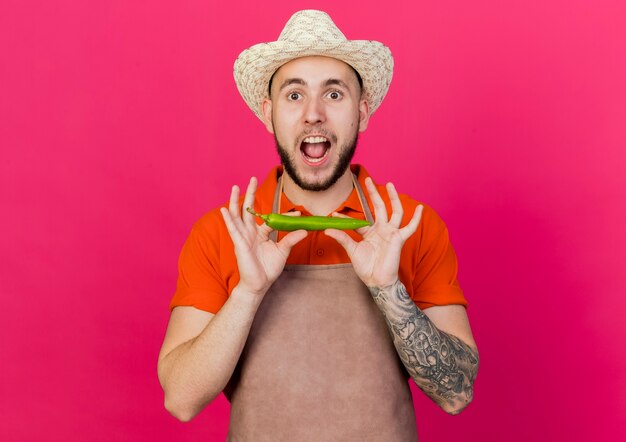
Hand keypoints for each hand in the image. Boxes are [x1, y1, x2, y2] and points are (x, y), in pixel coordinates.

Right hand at [220, 177, 307, 296]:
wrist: (259, 284)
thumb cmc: (268, 269)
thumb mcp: (283, 252)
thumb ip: (291, 239)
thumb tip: (304, 230)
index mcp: (261, 234)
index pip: (270, 219)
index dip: (284, 216)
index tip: (297, 214)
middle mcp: (251, 233)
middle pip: (249, 209)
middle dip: (250, 194)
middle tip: (252, 178)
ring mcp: (243, 237)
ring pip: (238, 215)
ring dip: (236, 200)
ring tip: (236, 186)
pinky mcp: (239, 243)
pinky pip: (232, 229)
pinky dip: (228, 219)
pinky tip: (224, 209)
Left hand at [325, 177, 422, 288]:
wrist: (377, 281)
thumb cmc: (366, 268)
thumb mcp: (351, 251)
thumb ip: (342, 238)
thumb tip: (327, 229)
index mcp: (370, 233)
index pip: (359, 220)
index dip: (346, 217)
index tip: (334, 213)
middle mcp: (381, 230)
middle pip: (378, 207)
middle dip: (373, 193)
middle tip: (367, 179)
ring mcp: (391, 233)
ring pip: (394, 211)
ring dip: (393, 198)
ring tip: (390, 184)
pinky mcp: (399, 239)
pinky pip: (410, 228)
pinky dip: (416, 218)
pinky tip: (420, 208)